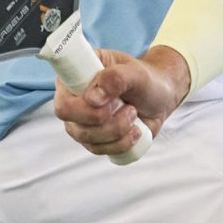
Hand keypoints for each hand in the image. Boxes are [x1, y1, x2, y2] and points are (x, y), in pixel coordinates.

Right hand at [53, 44, 188, 157]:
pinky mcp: (93, 139)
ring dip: (116, 131)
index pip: (62, 98)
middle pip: (72, 123)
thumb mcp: (136, 73)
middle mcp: (73, 101)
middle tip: (129, 108)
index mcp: (75, 77)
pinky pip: (99, 150)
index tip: (111, 101)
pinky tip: (135, 131)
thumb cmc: (145, 80)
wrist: (159, 98)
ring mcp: (81, 122)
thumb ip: (115, 78)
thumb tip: (92, 99)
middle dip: (104, 121)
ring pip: (86, 139)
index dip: (81, 107)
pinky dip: (121, 144)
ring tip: (134, 114)